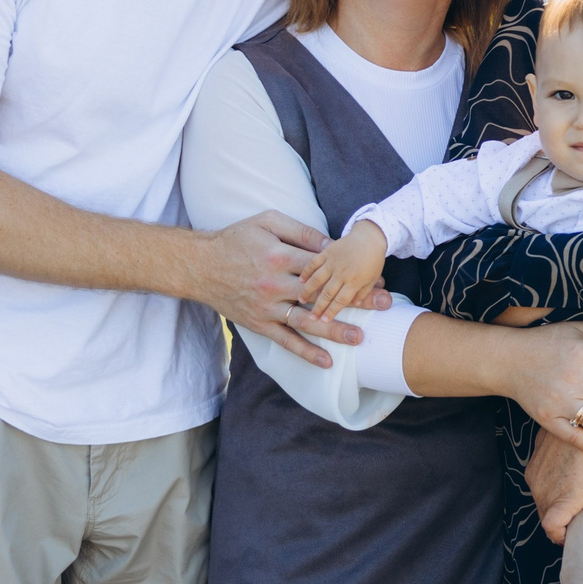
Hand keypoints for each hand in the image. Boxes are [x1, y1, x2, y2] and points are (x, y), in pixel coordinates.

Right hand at [189, 211, 386, 368]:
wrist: (199, 266)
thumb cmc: (235, 239)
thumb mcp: (267, 222)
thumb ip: (301, 231)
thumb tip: (331, 244)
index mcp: (280, 256)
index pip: (324, 265)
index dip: (351, 271)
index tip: (376, 276)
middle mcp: (274, 284)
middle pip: (322, 294)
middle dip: (354, 300)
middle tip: (383, 305)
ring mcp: (266, 307)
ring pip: (306, 321)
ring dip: (334, 330)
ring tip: (360, 337)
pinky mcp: (258, 324)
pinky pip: (284, 341)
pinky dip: (305, 352)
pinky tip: (326, 361)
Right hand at [302, 222, 388, 319]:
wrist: (370, 236)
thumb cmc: (374, 260)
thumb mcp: (373, 279)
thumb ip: (363, 293)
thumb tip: (354, 306)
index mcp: (354, 281)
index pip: (340, 300)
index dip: (332, 312)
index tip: (324, 320)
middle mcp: (341, 273)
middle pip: (326, 293)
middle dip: (318, 307)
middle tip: (311, 317)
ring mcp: (332, 262)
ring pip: (316, 279)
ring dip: (308, 291)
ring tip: (301, 300)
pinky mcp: (327, 252)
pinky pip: (313, 263)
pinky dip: (306, 271)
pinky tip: (300, 280)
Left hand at [525, 428, 582, 544]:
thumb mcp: (569, 436)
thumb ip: (565, 447)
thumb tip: (575, 452)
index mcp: (536, 466)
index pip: (542, 490)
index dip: (554, 501)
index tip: (569, 506)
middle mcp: (535, 480)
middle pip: (543, 506)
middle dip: (558, 514)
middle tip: (575, 519)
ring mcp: (544, 491)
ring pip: (547, 517)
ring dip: (561, 523)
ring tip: (577, 526)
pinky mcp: (561, 501)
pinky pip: (553, 527)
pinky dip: (560, 535)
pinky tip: (572, 535)